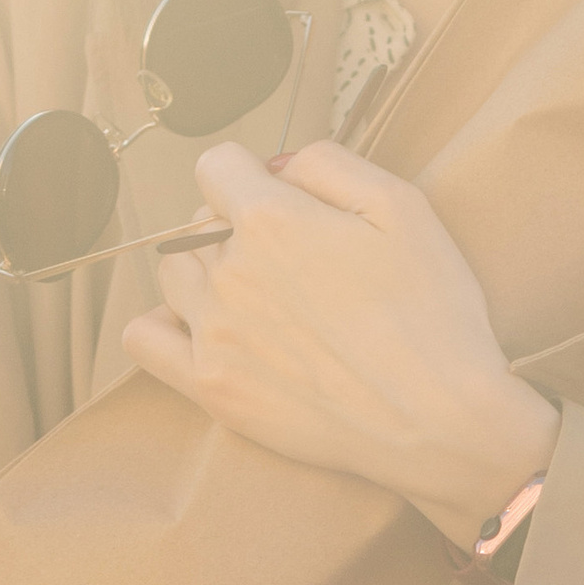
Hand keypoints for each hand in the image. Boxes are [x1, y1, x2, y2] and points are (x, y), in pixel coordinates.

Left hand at [120, 142, 559, 550]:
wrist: (438, 419)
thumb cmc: (432, 312)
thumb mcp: (402, 206)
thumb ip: (328, 164)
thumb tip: (277, 166)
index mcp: (270, 220)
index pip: (217, 165)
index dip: (252, 175)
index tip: (283, 199)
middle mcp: (228, 272)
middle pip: (195, 222)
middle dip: (232, 225)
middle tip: (289, 257)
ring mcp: (213, 334)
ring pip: (172, 273)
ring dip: (203, 271)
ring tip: (256, 295)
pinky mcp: (212, 388)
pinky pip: (145, 339)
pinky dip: (164, 324)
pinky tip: (207, 327)